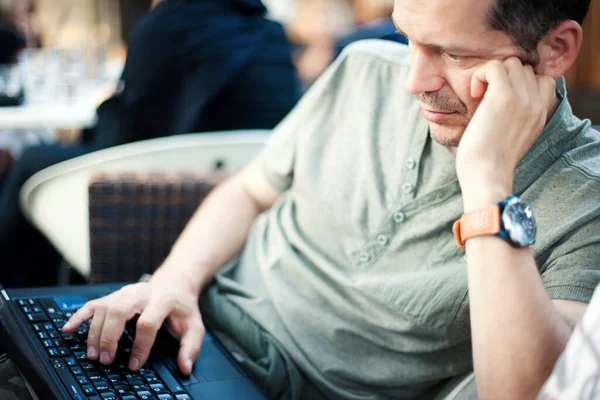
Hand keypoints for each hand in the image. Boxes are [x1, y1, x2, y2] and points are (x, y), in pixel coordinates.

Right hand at [62, 272, 203, 374]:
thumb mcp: (194, 325)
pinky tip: (68, 329)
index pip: (148, 322)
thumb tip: (185, 367)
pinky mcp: (114, 295)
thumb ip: (190, 346)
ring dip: (94, 332)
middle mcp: (141, 294)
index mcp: (162, 300)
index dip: (141, 345)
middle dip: (109, 337)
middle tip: (106, 360)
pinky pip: (92, 304)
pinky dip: (78, 316)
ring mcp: (125, 293)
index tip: (136, 364)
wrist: (174, 283)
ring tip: (93, 355)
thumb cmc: (182, 307)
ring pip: (104, 308)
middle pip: (119, 312)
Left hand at [456, 58, 555, 207]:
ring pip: (511, 63)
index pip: (541, 79)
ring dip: (491, 75)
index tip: (499, 99)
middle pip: (524, 68)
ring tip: (479, 96)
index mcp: (540, 114)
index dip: (518, 82)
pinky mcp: (504, 97)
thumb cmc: (488, 161)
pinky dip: (480, 75)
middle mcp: (536, 104)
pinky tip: (474, 95)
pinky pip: (494, 67)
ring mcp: (522, 99)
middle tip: (485, 99)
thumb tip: (495, 98)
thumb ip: (516, 115)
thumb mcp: (512, 136)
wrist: (486, 174)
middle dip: (502, 78)